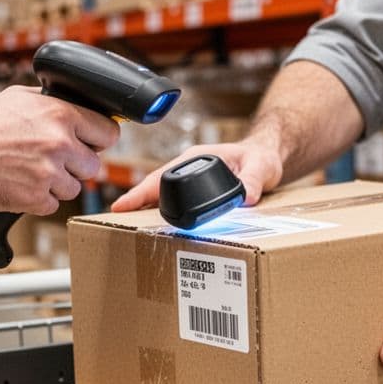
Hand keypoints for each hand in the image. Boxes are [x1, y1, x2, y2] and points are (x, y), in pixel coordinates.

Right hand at [0, 86, 119, 213]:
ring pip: (74, 188)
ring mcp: (48, 173)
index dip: (98, 140)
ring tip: (28, 172)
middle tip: (52, 162)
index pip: (108, 133)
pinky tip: (18, 185)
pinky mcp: (34, 198)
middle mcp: (59, 143)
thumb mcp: (18, 98)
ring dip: (56, 185)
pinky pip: (52, 205)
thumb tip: (75, 104)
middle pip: (94, 166)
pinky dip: (38, 200)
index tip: (90, 144)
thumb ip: (51, 103)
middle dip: (76, 166)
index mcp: (60, 114)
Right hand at [110, 136, 284, 210]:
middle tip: (116, 221)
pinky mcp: (196, 189)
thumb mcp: (261, 166)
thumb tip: (246, 197)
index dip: (140, 192)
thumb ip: (254, 179)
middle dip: (135, 203)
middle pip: (155, 186)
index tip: (122, 206)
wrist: (266, 155)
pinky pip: (174, 200)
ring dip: (146, 209)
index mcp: (196, 158)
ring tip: (127, 228)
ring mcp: (190, 177)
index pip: (161, 175)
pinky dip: (161, 211)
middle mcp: (188, 167)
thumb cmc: (262, 156)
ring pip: (162, 194)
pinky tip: (154, 227)